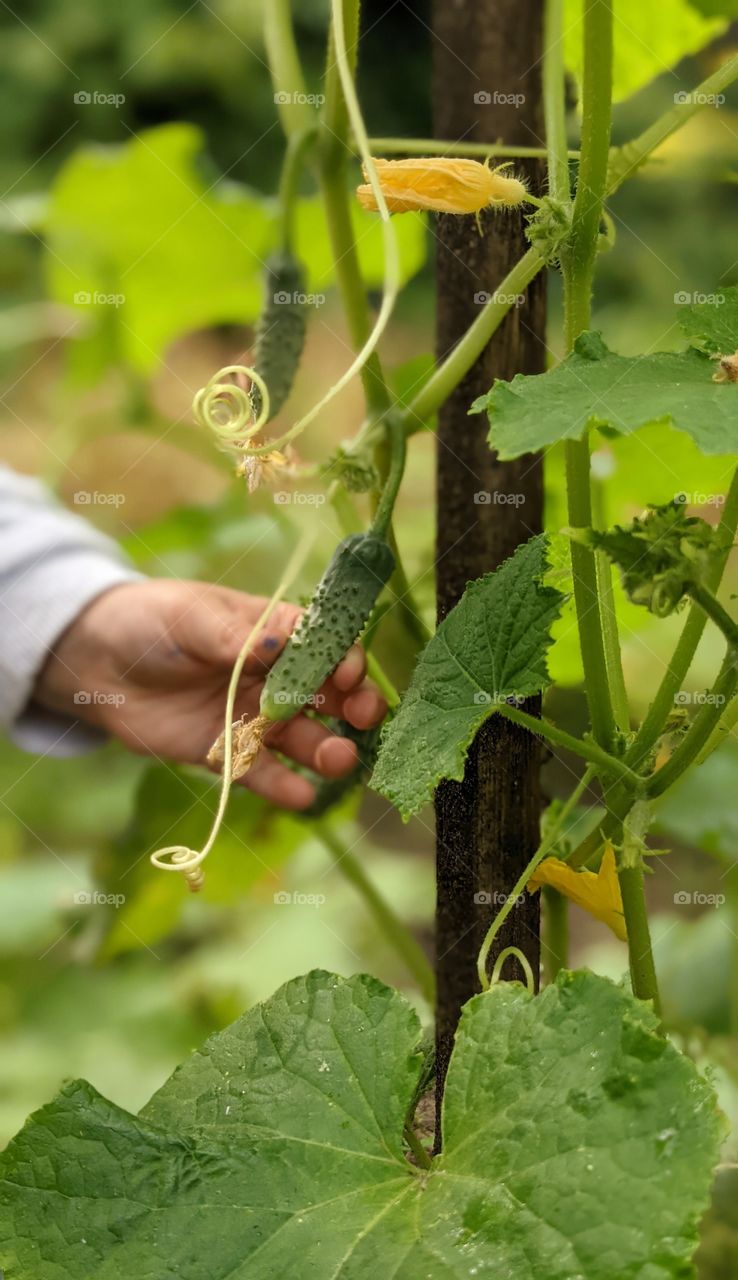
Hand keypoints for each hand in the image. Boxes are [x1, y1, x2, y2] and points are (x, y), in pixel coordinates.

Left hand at [34, 579, 386, 808]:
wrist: (96, 663)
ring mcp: (253, 717)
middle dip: (354, 706)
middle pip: (328, 695)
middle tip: (365, 719)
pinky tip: (301, 797)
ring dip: (326, 750)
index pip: (325, 645)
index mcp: (274, 633)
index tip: (348, 673)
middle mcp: (274, 677)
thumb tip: (284, 640)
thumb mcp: (191, 617)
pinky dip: (282, 787)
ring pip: (302, 738)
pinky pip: (261, 774)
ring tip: (339, 761)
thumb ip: (236, 634)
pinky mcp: (226, 753)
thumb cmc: (150, 622)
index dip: (344, 658)